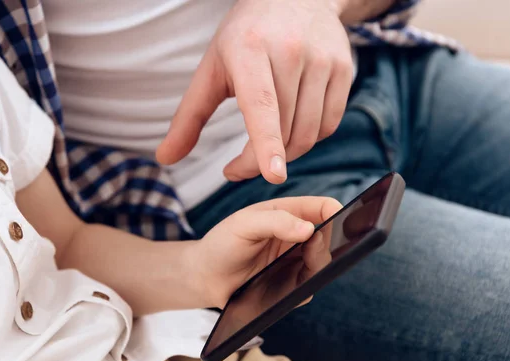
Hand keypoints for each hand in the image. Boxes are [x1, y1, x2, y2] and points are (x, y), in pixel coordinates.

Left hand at [157, 0, 352, 183]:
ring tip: (264, 148)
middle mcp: (291, 52)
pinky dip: (309, 139)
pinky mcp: (344, 69)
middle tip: (239, 167)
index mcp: (250, 49)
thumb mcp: (211, 69)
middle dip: (260, 163)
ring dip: (285, 154)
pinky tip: (291, 128)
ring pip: (308, 133)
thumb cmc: (246, 36)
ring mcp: (323, 60)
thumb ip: (188, 117)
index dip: (266, 142)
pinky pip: (329, 125)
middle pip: (284, 130)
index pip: (262, 104)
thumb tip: (165, 158)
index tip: (273, 175)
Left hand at [183, 196, 340, 308]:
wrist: (205, 277)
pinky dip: (307, 286)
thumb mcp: (244, 224)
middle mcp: (297, 237)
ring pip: (324, 263)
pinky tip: (292, 284)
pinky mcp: (291, 286)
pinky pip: (310, 287)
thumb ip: (275, 222)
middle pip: (331, 236)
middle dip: (330, 241)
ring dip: (319, 264)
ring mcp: (296, 262)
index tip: (340, 221)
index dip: (337, 211)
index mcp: (288, 213)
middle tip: (313, 247)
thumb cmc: (222, 244)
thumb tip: (309, 229)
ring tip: (302, 264)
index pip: (323, 208)